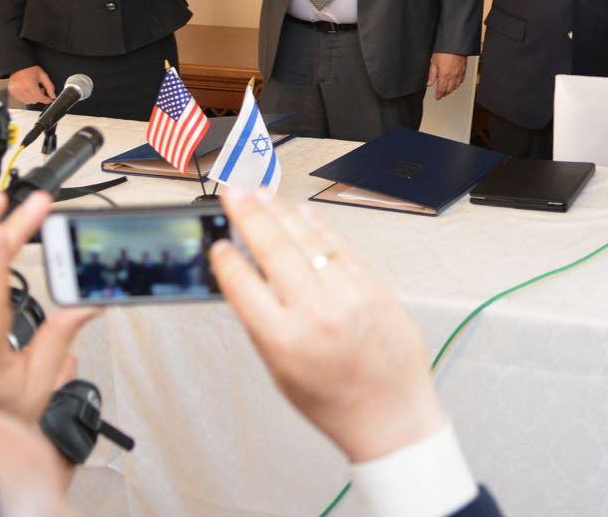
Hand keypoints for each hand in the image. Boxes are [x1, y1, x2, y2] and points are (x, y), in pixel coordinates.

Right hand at [7, 65, 54, 106]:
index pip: (40, 98)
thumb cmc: (30, 69)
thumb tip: (53, 96)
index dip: (47, 100)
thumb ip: (50, 87)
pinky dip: (27, 97)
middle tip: (40, 88)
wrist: (19, 65)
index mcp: (29, 84)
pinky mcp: (12, 91)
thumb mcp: (43, 76)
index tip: (50, 100)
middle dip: (39, 96)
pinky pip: (22, 100)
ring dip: (33, 97)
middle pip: (34, 100)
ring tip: (33, 88)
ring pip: (28, 101)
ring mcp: (15, 90)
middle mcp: (21, 88)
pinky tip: (28, 90)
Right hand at [208, 191, 447, 461]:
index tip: (218, 243)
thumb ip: (263, 323)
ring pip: (308, 240)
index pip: (243, 285)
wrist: (390, 413)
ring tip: (261, 194)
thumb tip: (246, 279)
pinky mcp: (374, 287)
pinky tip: (301, 213)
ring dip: (281, 212)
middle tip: (234, 194)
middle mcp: (316, 313)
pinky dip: (319, 226)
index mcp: (283, 340)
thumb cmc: (334, 401)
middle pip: (274, 249)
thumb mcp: (280, 371)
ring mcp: (349, 296)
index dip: (226, 259)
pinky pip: (340, 247)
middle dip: (249, 215)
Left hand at [428, 53, 466, 100]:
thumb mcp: (434, 61)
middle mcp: (453, 75)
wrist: (456, 43)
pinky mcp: (464, 70)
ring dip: (451, 90)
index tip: (437, 97)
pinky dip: (457, 84)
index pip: (442, 89)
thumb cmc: (445, 49)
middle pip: (449, 89)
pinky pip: (461, 81)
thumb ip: (432, 74)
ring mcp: (459, 73)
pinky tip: (455, 84)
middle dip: (444, 93)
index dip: (439, 95)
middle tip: (441, 95)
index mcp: (445, 74)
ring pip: (456, 86)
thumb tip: (429, 83)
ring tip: (447, 90)